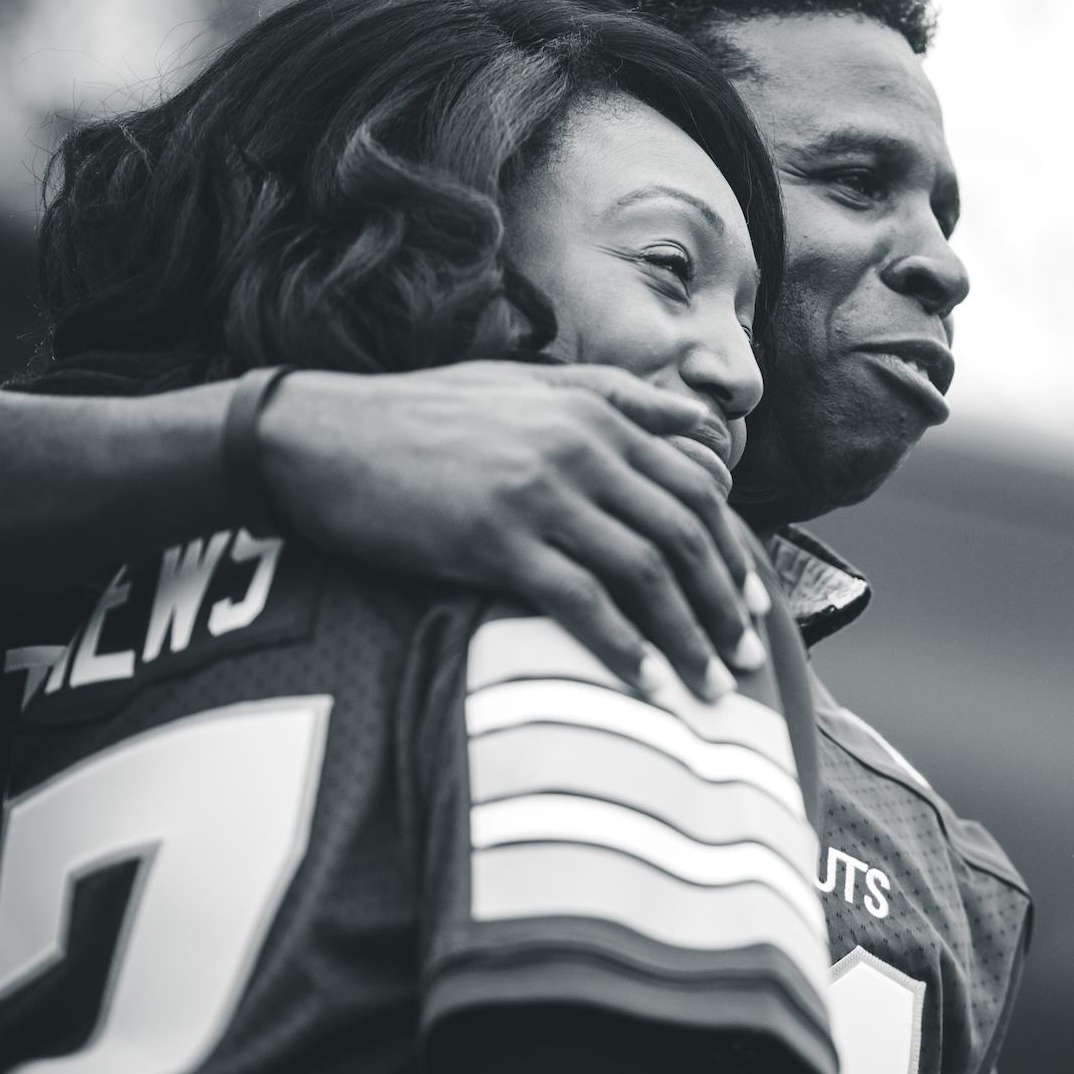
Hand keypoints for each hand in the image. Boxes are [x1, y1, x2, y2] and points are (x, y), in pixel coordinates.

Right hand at [256, 362, 767, 700]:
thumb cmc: (422, 417)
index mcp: (594, 412)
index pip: (696, 488)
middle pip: (683, 535)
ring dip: (688, 636)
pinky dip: (624, 648)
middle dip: (725, 604)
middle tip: (750, 658)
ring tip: (713, 686)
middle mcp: (579, 448)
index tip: (754, 603)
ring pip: (643, 573)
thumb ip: (616, 398)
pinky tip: (648, 685)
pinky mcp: (493, 540)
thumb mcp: (526, 386)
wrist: (318, 437)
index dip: (734, 551)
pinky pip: (580, 603)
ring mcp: (537, 494)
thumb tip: (698, 422)